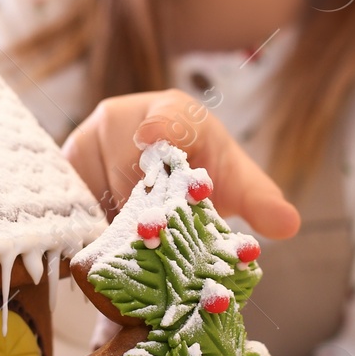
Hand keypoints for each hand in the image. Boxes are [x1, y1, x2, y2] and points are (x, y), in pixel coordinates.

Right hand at [62, 90, 300, 239]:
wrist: (164, 170)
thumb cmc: (205, 168)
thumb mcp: (237, 183)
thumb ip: (261, 201)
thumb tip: (289, 225)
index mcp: (174, 111)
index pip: (167, 117)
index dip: (162, 126)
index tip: (154, 133)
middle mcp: (123, 117)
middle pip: (126, 170)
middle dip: (142, 209)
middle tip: (157, 239)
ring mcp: (87, 138)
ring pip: (94, 190)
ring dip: (113, 224)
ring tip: (134, 243)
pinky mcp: (64, 165)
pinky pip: (70, 199)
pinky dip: (86, 224)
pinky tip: (101, 243)